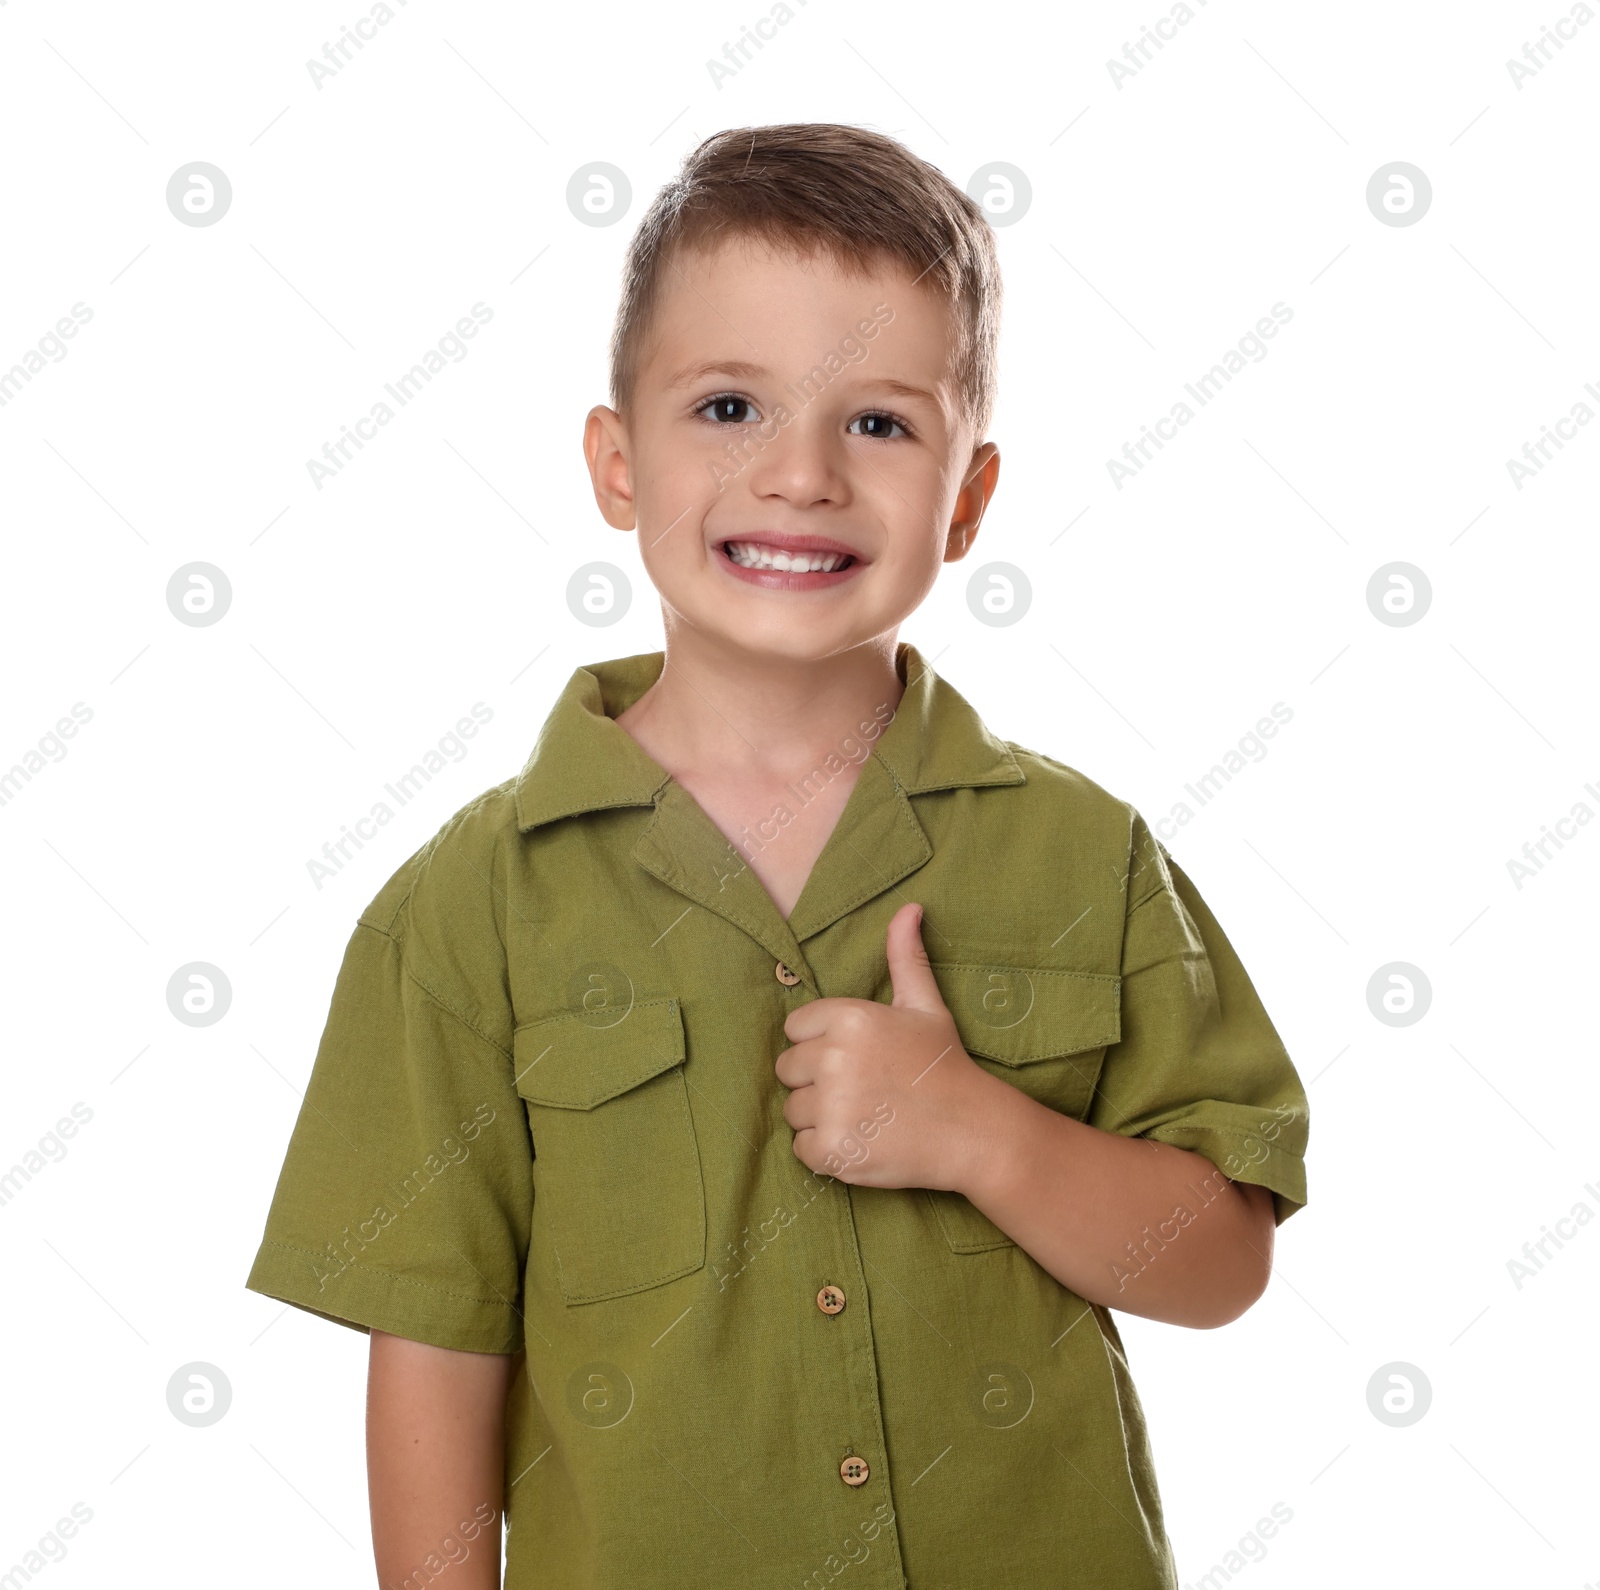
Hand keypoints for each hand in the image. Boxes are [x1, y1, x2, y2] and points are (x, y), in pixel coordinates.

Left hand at [775, 902, 995, 1190]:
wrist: (973, 1131)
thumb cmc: (944, 1065)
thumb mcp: (924, 1006)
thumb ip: (905, 957)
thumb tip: (909, 907)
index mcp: (849, 1018)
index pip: (795, 1029)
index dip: (822, 1044)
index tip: (858, 1059)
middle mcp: (834, 1058)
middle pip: (788, 1069)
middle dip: (817, 1082)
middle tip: (863, 1091)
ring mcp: (831, 1106)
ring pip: (793, 1110)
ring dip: (820, 1118)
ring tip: (865, 1117)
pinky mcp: (832, 1150)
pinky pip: (801, 1149)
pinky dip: (826, 1152)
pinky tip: (861, 1143)